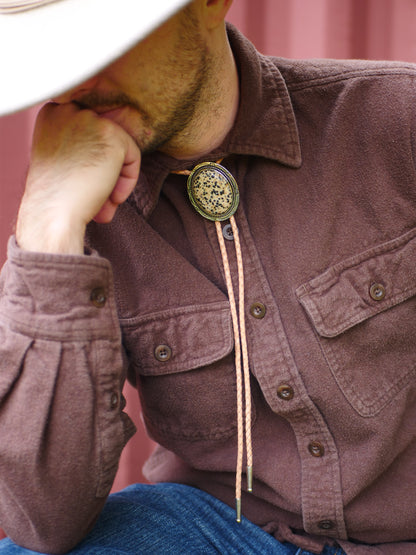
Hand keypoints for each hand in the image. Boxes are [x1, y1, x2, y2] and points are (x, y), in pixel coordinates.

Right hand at [16, 102, 140, 253]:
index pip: (88, 132)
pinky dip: (128, 181)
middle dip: (104, 171)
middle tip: (98, 202)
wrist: (52, 213)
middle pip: (104, 138)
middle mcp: (69, 109)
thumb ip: (80, 145)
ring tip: (103, 204)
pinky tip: (112, 198)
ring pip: (119, 148)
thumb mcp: (60, 158)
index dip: (91, 162)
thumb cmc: (54, 196)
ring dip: (115, 179)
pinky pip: (133, 156)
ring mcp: (90, 119)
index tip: (84, 185)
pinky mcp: (111, 134)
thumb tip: (109, 152)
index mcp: (52, 113)